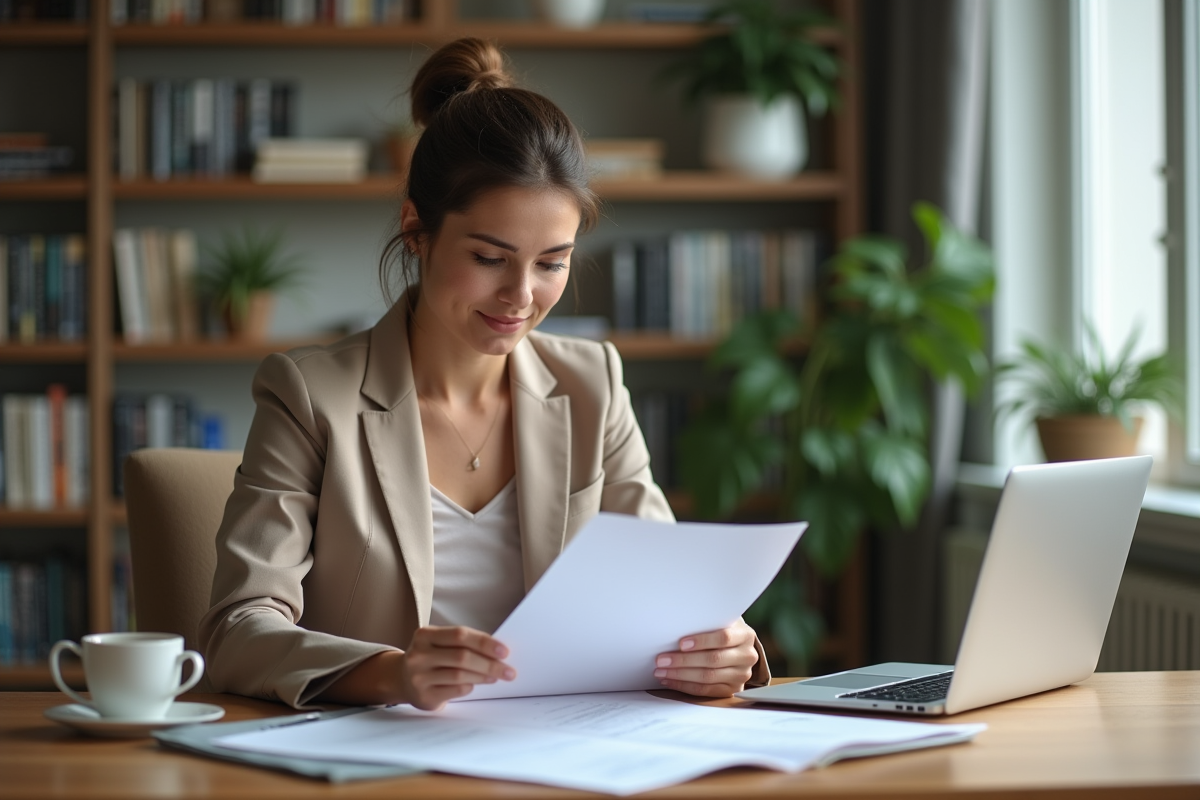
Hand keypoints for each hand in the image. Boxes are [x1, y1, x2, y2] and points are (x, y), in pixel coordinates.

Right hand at [399, 625, 515, 710]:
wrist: (401, 679)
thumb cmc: (430, 658)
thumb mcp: (439, 644)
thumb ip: (462, 644)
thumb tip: (497, 652)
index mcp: (425, 635)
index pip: (460, 635)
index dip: (484, 642)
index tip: (504, 651)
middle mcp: (419, 655)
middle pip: (462, 656)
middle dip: (490, 664)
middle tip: (508, 670)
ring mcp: (419, 677)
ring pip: (460, 675)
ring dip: (483, 676)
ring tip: (496, 676)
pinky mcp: (424, 696)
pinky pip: (455, 690)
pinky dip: (470, 686)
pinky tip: (476, 684)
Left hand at [654, 619, 758, 697]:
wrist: (737, 646)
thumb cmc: (721, 629)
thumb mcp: (720, 621)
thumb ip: (706, 621)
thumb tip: (675, 624)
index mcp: (745, 635)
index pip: (723, 638)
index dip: (702, 641)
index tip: (681, 643)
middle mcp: (747, 656)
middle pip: (713, 660)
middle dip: (684, 660)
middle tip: (662, 660)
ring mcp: (741, 675)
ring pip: (708, 678)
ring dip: (680, 675)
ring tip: (662, 671)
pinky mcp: (732, 690)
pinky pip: (706, 691)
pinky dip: (685, 686)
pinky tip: (671, 680)